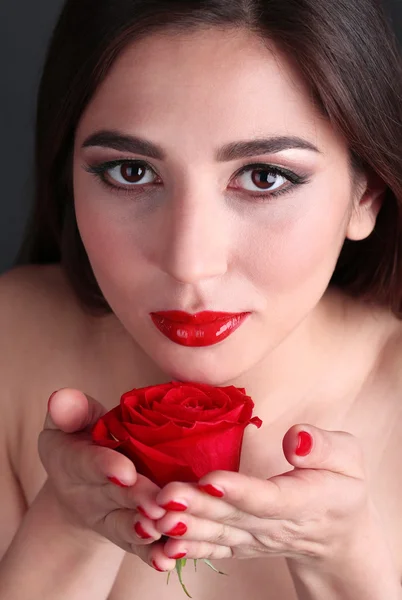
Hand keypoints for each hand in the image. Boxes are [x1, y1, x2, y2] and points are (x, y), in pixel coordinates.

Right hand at [38, 388, 178, 570]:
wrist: (81, 480)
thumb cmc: (82, 436)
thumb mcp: (71, 420)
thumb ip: (70, 410)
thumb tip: (62, 398)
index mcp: (74, 461)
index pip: (90, 463)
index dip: (107, 467)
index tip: (126, 472)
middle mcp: (91, 493)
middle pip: (116, 497)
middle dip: (136, 500)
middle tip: (156, 503)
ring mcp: (110, 516)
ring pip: (128, 525)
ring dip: (144, 530)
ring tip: (163, 529)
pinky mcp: (128, 533)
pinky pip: (139, 547)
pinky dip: (152, 554)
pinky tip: (168, 559)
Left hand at [151, 424, 372, 569]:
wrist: (338, 535)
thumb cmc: (341, 485)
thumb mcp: (348, 459)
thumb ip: (324, 447)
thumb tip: (296, 440)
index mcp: (304, 501)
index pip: (268, 498)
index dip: (238, 490)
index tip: (209, 479)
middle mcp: (275, 526)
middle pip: (233, 517)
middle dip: (198, 505)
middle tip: (164, 495)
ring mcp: (256, 539)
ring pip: (218, 534)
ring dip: (186, 526)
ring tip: (156, 516)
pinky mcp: (242, 544)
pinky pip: (215, 549)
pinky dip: (190, 549)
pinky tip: (164, 544)